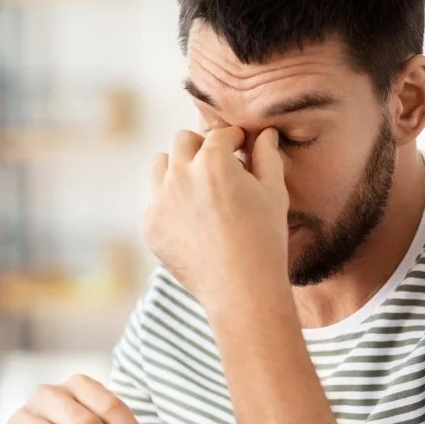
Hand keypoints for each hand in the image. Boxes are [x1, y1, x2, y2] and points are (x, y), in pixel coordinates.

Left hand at [143, 125, 288, 308]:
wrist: (241, 290)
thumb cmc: (264, 239)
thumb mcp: (274, 192)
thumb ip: (267, 156)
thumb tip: (265, 133)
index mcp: (212, 161)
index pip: (219, 135)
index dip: (233, 140)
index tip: (239, 148)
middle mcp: (180, 175)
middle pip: (183, 142)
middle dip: (201, 147)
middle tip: (217, 165)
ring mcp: (159, 201)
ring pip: (160, 166)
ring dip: (178, 168)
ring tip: (199, 188)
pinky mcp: (150, 226)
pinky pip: (155, 202)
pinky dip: (170, 204)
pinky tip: (193, 222)